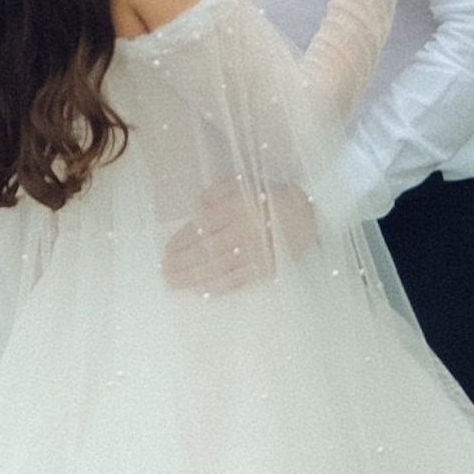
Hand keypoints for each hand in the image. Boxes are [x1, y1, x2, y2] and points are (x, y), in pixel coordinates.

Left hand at [162, 179, 316, 292]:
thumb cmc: (270, 196)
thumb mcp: (243, 182)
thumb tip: (197, 209)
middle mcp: (245, 231)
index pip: (202, 227)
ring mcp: (256, 252)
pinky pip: (239, 281)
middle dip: (182, 263)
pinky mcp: (266, 269)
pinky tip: (201, 291)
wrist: (309, 214)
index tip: (167, 250)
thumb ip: (217, 192)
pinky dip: (218, 287)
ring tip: (175, 283)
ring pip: (219, 269)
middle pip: (206, 251)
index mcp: (238, 207)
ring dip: (193, 278)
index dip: (181, 241)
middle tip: (164, 272)